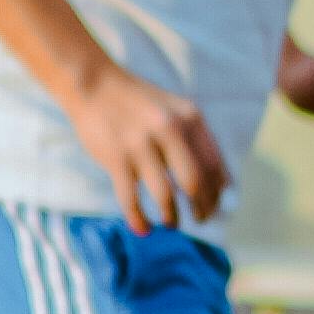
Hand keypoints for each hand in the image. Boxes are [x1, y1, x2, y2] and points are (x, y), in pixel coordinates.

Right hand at [64, 64, 228, 230]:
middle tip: (201, 220)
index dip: (218, 191)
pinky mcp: (116, 159)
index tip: (215, 205)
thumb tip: (220, 182)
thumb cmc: (136, 101)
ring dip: (171, 217)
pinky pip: (131, 200)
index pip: (214, 164)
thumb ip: (194, 138)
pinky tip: (143, 228)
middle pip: (195, 183)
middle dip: (202, 208)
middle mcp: (169, 130)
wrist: (93, 84)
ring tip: (171, 224)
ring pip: (165, 195)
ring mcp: (141, 145)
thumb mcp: (173, 109)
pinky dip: (139, 219)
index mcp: (189, 118)